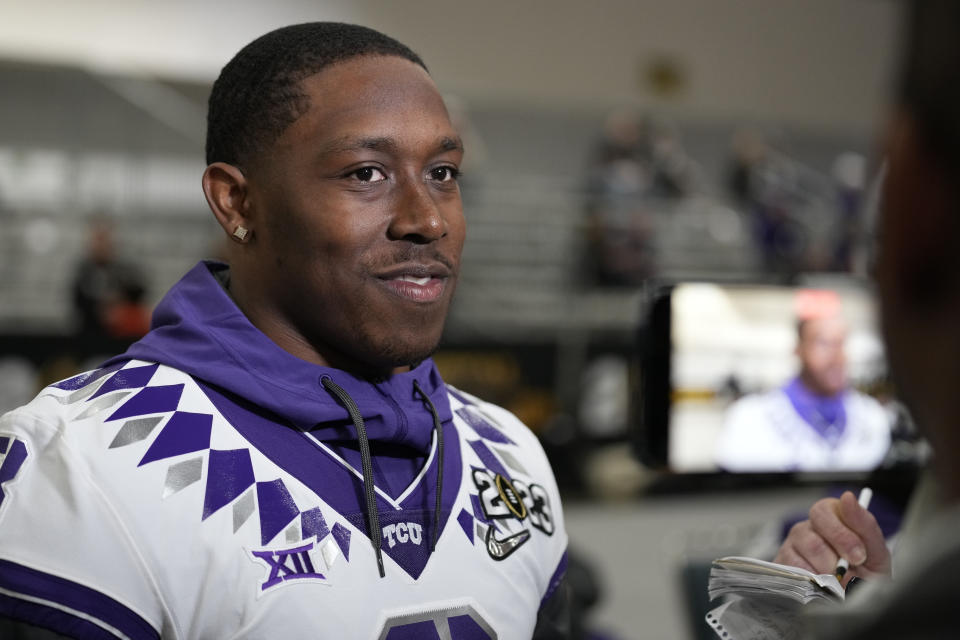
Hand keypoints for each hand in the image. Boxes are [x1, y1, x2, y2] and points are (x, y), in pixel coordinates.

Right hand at [774, 491, 890, 587]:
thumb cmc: (866, 574)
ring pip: (801, 558)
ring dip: (825, 574)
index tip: (859, 556)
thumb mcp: (876, 552)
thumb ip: (864, 524)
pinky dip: (812, 583)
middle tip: (848, 572)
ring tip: (838, 583)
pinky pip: (792, 572)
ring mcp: (791, 547)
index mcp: (830, 517)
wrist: (857, 603)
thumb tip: (848, 497)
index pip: (823, 511)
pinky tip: (823, 587)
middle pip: (809, 535)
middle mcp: (807, 529)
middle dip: (833, 558)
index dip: (841, 534)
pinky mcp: (781, 566)